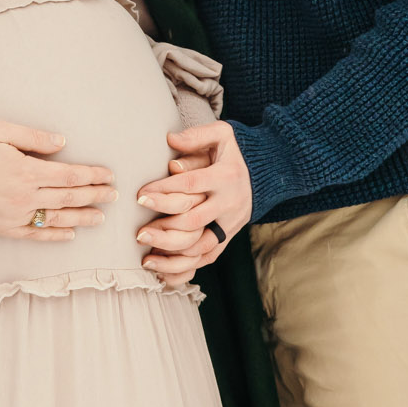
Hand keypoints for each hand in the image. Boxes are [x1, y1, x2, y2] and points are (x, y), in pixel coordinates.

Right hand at [0, 121, 113, 242]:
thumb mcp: (0, 130)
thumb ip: (34, 137)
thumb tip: (62, 144)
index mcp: (26, 171)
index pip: (70, 176)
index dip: (93, 176)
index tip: (108, 175)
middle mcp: (24, 197)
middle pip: (69, 198)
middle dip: (95, 196)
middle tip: (114, 195)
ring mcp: (13, 216)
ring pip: (56, 219)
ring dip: (82, 218)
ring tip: (101, 217)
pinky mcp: (1, 228)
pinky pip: (34, 234)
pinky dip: (54, 235)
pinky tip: (69, 234)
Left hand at [136, 122, 252, 281]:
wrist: (268, 173)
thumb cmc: (235, 152)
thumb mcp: (221, 135)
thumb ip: (196, 136)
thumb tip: (170, 140)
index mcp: (225, 176)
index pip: (191, 186)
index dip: (164, 192)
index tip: (140, 196)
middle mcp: (229, 203)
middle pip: (193, 221)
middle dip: (163, 229)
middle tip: (139, 233)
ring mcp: (230, 223)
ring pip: (200, 246)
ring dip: (171, 254)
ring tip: (146, 256)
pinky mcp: (228, 236)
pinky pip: (208, 258)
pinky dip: (185, 268)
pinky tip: (162, 271)